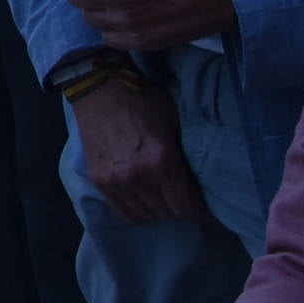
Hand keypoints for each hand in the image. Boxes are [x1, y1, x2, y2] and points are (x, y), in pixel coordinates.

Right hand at [69, 77, 207, 224]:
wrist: (98, 86)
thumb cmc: (143, 98)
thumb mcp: (175, 120)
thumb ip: (187, 153)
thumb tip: (203, 179)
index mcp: (162, 161)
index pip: (187, 207)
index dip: (201, 209)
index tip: (205, 203)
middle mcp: (138, 177)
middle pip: (168, 213)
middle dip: (181, 206)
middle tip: (184, 195)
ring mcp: (115, 181)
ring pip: (146, 216)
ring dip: (159, 209)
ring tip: (163, 195)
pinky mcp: (99, 180)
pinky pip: (124, 211)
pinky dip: (138, 209)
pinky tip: (144, 197)